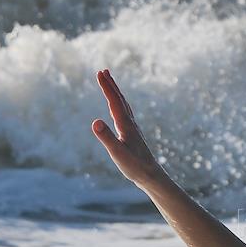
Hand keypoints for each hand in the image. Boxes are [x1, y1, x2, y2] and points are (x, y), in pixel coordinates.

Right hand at [91, 69, 167, 188]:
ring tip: (110, 84)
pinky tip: (118, 108)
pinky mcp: (133, 134)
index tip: (99, 73)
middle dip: (111, 85)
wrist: (150, 175)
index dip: (106, 87)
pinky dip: (119, 105)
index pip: (114, 101)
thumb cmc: (134, 166)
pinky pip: (125, 114)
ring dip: (116, 93)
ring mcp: (132, 128)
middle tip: (103, 70)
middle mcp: (130, 123)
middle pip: (119, 100)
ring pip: (123, 106)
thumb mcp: (117, 153)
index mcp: (125, 125)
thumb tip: (95, 122)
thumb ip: (106, 137)